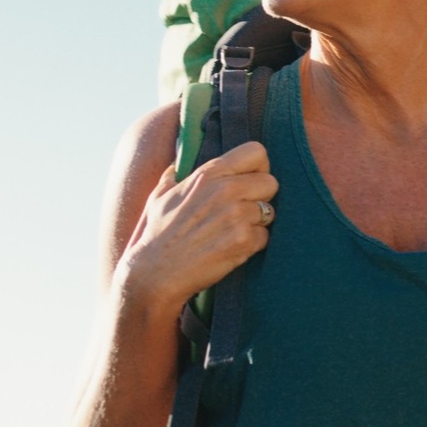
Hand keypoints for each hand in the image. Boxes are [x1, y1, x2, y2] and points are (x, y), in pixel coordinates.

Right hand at [115, 141, 278, 312]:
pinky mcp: (243, 241)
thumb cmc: (156, 234)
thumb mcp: (160, 196)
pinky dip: (253, 244)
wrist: (155, 273)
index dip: (259, 166)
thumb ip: (173, 175)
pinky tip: (231, 248)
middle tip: (243, 210)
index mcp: (208, 174)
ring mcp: (236, 216)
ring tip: (231, 232)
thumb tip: (176, 162)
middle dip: (262, 197)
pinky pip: (265, 237)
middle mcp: (225, 190)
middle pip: (271, 182)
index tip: (251, 179)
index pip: (256, 152)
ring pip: (269, 212)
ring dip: (256, 223)